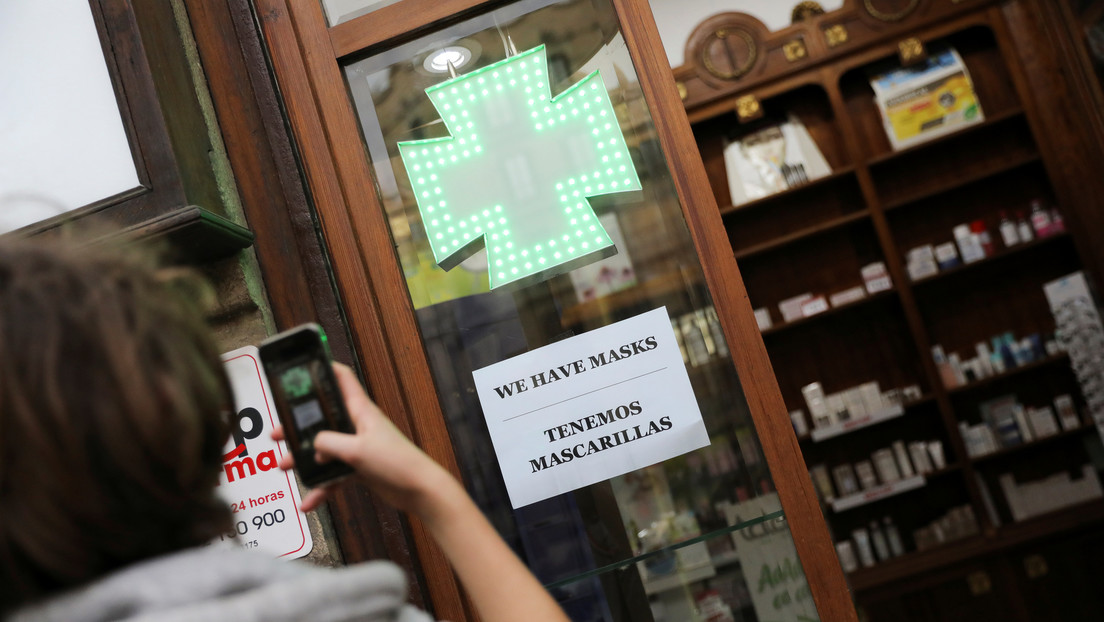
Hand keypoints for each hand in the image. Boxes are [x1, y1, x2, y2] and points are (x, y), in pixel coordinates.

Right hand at [273, 363, 456, 516]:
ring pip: (325, 449)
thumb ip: (328, 443)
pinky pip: (334, 475)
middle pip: (324, 419)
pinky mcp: (360, 468)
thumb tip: (313, 444)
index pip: (342, 379)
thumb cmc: (397, 463)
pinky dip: (322, 488)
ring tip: (285, 466)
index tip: (303, 368)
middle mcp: (358, 426)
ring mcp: (358, 448)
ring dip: (305, 459)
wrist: (418, 490)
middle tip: (278, 432)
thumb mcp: (357, 450)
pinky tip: (309, 501)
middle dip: (299, 426)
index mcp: (361, 411)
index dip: (325, 369)